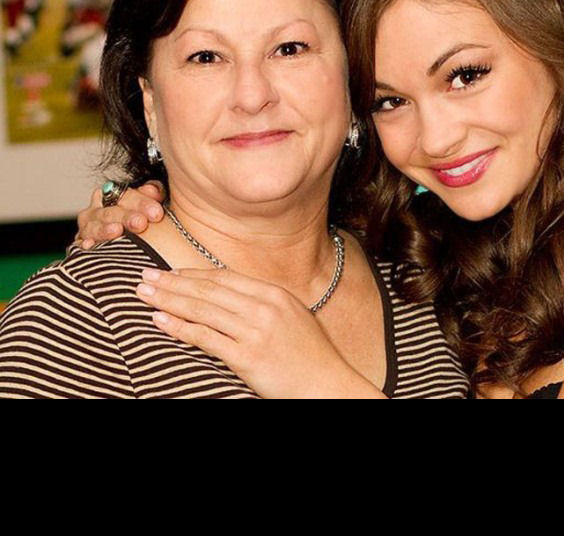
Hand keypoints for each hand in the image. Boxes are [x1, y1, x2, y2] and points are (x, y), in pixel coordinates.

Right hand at [76, 181, 165, 248]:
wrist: (127, 249)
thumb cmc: (143, 221)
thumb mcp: (149, 205)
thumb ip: (154, 192)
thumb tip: (156, 191)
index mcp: (114, 195)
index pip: (127, 195)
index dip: (142, 203)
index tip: (156, 213)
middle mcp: (98, 210)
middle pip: (110, 211)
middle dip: (126, 217)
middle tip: (141, 223)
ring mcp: (88, 227)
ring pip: (93, 226)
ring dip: (104, 229)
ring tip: (117, 230)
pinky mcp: (81, 244)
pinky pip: (79, 244)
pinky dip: (84, 243)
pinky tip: (90, 244)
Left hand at [136, 266, 384, 398]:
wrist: (327, 384)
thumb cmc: (309, 355)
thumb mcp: (290, 317)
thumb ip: (261, 304)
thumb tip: (226, 298)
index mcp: (274, 293)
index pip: (224, 277)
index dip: (192, 273)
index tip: (168, 271)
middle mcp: (264, 306)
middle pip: (209, 289)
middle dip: (173, 282)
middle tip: (144, 277)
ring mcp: (256, 330)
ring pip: (203, 309)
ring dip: (169, 300)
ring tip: (144, 295)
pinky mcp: (248, 356)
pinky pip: (206, 338)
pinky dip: (181, 327)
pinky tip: (161, 321)